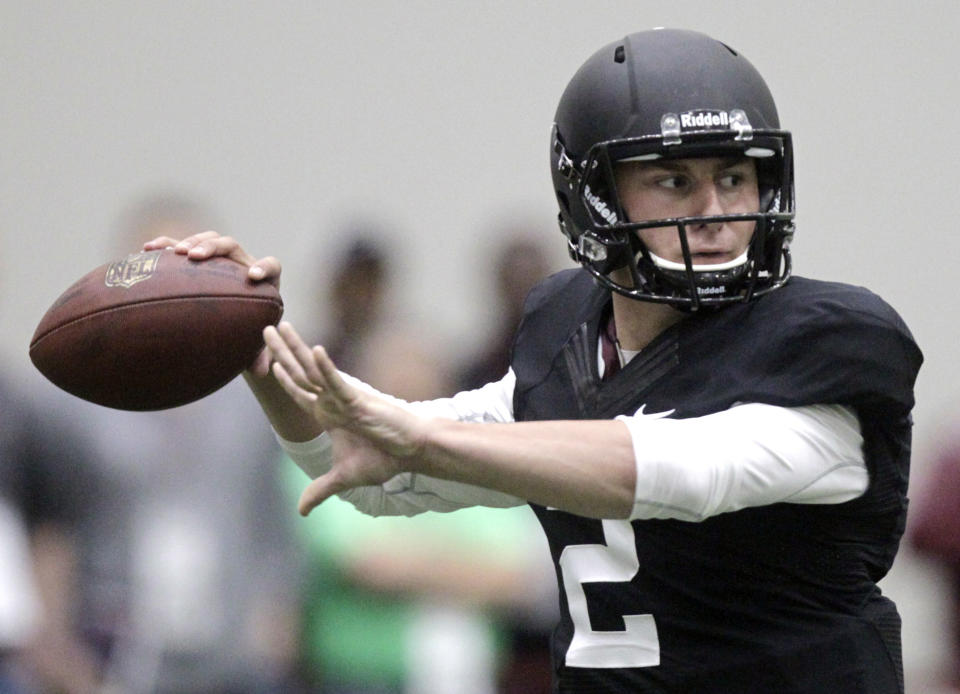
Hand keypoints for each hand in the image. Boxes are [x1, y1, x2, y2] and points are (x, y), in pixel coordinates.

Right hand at [144, 231, 281, 376]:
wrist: (232, 319)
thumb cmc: (247, 331)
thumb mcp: (253, 342)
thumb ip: (258, 353)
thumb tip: (260, 371)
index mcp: (264, 282)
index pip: (271, 266)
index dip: (264, 267)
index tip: (252, 276)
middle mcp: (242, 264)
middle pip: (231, 246)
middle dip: (213, 248)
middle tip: (196, 256)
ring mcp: (219, 259)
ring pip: (208, 239)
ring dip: (192, 242)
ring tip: (176, 253)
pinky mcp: (198, 258)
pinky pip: (181, 245)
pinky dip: (165, 244)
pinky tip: (147, 250)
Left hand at [264, 321, 429, 512]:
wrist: (411, 453)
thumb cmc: (384, 458)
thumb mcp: (344, 478)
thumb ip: (321, 490)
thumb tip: (301, 511)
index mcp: (328, 414)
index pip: (299, 391)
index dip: (282, 377)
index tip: (267, 360)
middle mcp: (333, 401)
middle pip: (299, 372)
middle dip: (281, 351)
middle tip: (264, 328)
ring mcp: (344, 398)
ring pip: (313, 370)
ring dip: (295, 348)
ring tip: (280, 325)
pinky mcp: (359, 401)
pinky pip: (338, 382)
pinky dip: (325, 367)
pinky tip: (314, 350)